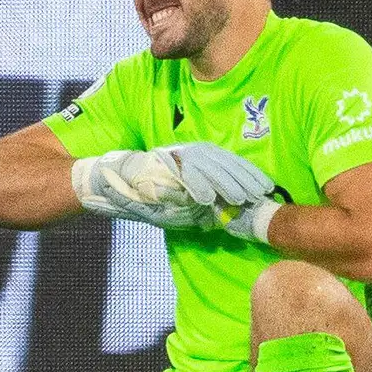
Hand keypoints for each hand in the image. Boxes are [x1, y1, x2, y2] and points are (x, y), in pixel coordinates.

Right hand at [70, 144, 275, 231]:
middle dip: (243, 178)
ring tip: (242, 198)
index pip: (225, 163)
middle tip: (263, 193)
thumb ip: (194, 205)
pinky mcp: (158, 164)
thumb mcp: (174, 201)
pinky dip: (195, 187)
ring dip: (225, 183)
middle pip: (221, 162)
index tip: (265, 187)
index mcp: (191, 159)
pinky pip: (181, 175)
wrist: (106, 181)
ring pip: (206, 167)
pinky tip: (208, 199)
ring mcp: (171, 158)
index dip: (245, 174)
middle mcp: (184, 154)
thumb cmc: (141, 194)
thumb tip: (217, 216)